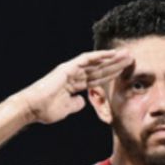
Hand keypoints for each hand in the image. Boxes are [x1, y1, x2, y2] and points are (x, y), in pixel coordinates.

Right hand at [14, 49, 131, 124]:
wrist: (33, 108)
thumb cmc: (46, 110)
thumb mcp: (66, 109)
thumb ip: (75, 104)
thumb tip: (82, 102)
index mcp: (75, 85)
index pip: (97, 78)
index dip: (111, 74)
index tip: (125, 72)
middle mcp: (74, 75)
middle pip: (99, 69)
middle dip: (115, 64)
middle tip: (131, 58)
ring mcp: (71, 70)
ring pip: (96, 63)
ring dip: (111, 58)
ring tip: (126, 54)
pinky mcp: (68, 68)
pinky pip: (86, 60)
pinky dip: (99, 56)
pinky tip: (111, 54)